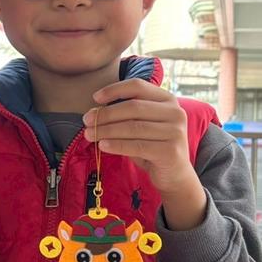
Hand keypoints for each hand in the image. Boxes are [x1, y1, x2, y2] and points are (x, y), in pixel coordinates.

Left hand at [84, 79, 205, 228]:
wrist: (174, 174)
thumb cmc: (151, 146)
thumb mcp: (139, 126)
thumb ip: (123, 116)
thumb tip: (93, 112)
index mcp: (167, 99)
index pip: (138, 86)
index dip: (114, 90)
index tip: (95, 98)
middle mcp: (175, 112)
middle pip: (133, 107)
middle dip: (106, 114)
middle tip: (86, 121)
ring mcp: (175, 131)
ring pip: (133, 127)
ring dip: (106, 130)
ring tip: (89, 134)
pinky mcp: (170, 150)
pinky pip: (137, 145)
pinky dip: (117, 145)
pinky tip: (102, 145)